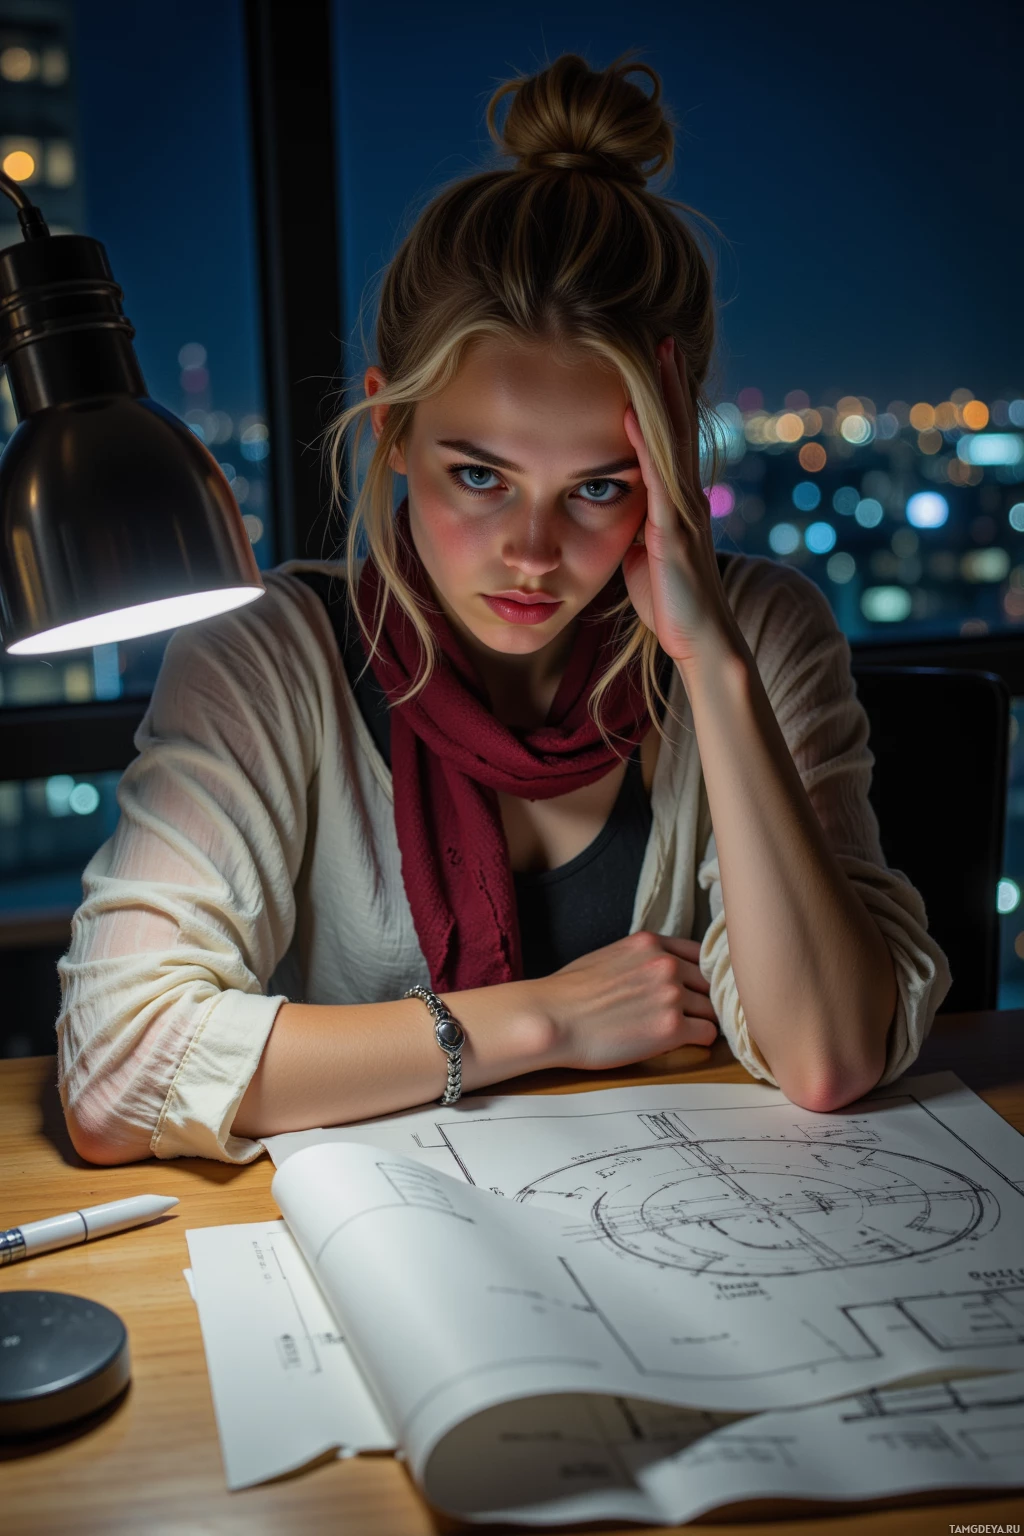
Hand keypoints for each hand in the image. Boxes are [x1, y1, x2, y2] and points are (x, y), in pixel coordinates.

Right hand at [534, 929, 719, 1072]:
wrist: (552, 1019)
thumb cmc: (568, 994)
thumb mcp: (609, 957)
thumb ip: (641, 960)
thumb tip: (656, 975)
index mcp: (650, 943)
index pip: (699, 954)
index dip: (699, 975)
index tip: (695, 989)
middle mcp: (666, 964)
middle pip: (709, 982)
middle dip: (701, 999)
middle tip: (690, 1015)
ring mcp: (671, 995)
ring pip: (712, 1008)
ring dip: (701, 1020)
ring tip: (684, 1032)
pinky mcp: (672, 1028)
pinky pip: (708, 1034)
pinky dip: (700, 1041)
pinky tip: (685, 1044)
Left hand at [621, 337, 739, 669]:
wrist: (698, 639)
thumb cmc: (669, 602)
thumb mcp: (644, 553)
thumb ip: (636, 523)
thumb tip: (614, 506)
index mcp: (679, 502)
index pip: (672, 440)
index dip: (666, 400)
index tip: (658, 360)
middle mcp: (688, 498)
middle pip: (679, 428)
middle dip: (672, 383)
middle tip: (664, 336)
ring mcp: (684, 512)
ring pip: (672, 443)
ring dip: (664, 398)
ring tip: (658, 355)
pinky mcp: (673, 533)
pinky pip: (657, 479)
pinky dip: (643, 445)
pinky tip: (629, 414)